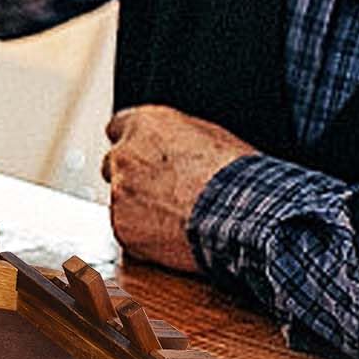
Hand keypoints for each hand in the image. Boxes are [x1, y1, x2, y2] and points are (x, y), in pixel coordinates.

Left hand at [103, 104, 255, 271]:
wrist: (243, 215)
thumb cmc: (236, 175)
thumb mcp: (209, 137)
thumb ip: (174, 138)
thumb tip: (172, 146)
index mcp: (145, 125)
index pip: (118, 127)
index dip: (134, 144)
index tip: (144, 156)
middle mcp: (124, 155)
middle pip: (115, 165)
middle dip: (133, 177)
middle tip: (164, 191)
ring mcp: (120, 192)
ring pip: (121, 200)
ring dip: (138, 207)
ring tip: (177, 215)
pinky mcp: (122, 226)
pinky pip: (127, 229)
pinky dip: (143, 234)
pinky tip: (172, 233)